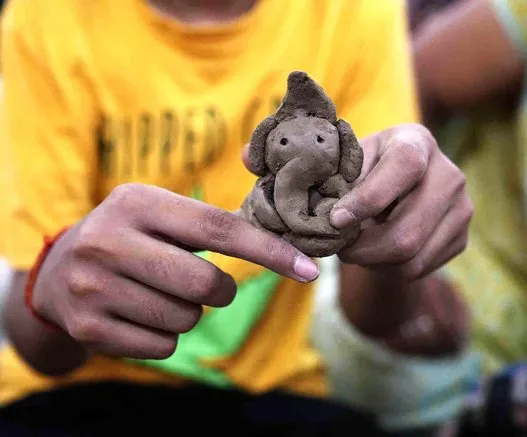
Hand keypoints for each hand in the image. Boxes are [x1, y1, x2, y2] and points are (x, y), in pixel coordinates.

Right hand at [33, 184, 318, 359]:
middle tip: (205, 284)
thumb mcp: (158, 214)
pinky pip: (164, 347)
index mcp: (135, 202)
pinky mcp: (87, 327)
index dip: (269, 251)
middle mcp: (108, 240)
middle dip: (219, 291)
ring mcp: (92, 286)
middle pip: (206, 284)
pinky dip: (165, 336)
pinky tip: (140, 315)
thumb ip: (211, 223)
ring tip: (159, 293)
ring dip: (188, 312)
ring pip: (186, 319)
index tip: (309, 271)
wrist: (57, 274)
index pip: (219, 228)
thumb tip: (287, 241)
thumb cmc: (131, 239)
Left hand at [331, 123, 471, 278]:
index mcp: (417, 142)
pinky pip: (419, 269)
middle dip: (364, 248)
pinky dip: (389, 268)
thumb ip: (343, 183)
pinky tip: (378, 250)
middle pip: (407, 231)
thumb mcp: (351, 163)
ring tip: (356, 248)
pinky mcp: (462, 238)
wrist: (400, 183)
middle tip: (339, 248)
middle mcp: (449, 174)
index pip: (403, 167)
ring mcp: (462, 208)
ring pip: (412, 258)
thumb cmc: (366, 169)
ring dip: (374, 261)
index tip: (336, 220)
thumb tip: (332, 217)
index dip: (368, 199)